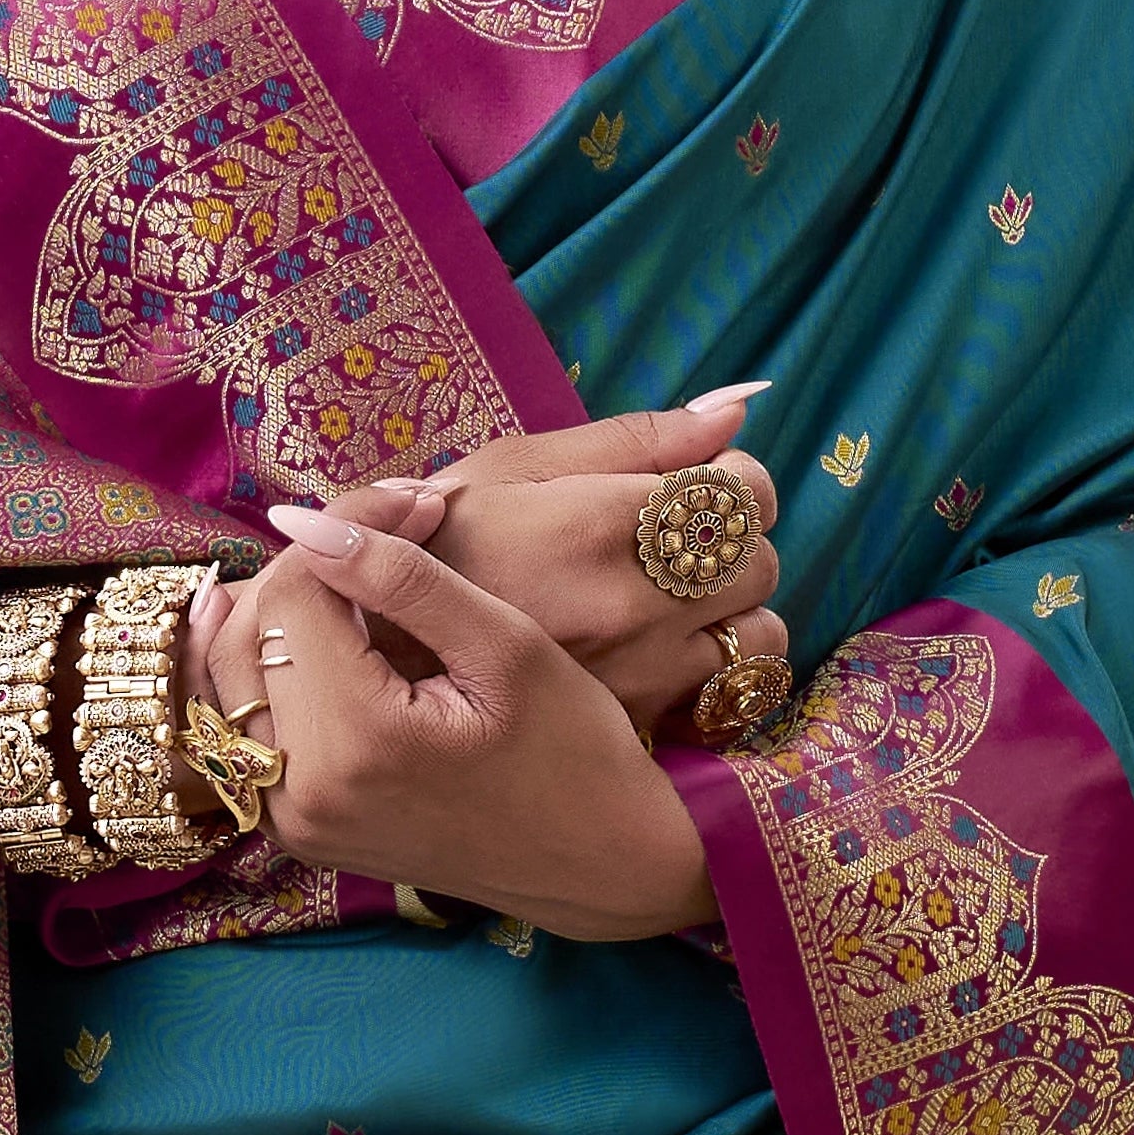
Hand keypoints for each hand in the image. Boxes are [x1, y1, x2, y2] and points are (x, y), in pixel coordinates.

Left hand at [196, 508, 716, 942]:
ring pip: (228, 677)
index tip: (414, 502)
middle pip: (248, 630)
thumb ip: (401, 577)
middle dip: (308, 564)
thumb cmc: (574, 752)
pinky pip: (241, 730)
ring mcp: (291, 820)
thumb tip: (300, 520)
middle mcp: (302, 791)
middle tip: (386, 530)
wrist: (595, 866)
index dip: (345, 526)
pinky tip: (300, 626)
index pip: (296, 590)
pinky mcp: (295, 830)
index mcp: (357, 739)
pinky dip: (263, 667)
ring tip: (347, 571)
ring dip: (276, 610)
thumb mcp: (505, 646)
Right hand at [349, 389, 787, 742]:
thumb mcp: (513, 468)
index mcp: (599, 523)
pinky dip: (713, 669)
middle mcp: (629, 603)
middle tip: (672, 542)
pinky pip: (730, 692)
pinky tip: (662, 651)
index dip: (727, 482)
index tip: (689, 487)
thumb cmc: (435, 539)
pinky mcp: (637, 723)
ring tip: (669, 601)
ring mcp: (638, 672)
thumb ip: (632, 439)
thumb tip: (736, 411)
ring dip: (731, 612)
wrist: (373, 652)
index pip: (744, 492)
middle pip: (760, 560)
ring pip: (759, 632)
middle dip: (730, 543)